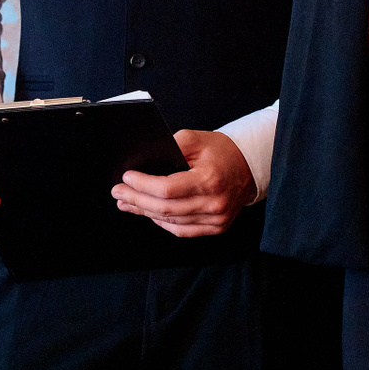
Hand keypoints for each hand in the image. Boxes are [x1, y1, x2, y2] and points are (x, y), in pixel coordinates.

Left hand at [112, 129, 255, 237]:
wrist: (250, 166)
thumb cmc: (222, 151)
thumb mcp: (197, 139)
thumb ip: (171, 146)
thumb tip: (144, 162)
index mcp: (209, 180)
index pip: (167, 189)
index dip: (143, 185)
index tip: (126, 177)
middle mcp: (214, 203)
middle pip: (165, 208)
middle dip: (136, 199)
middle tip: (118, 192)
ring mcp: (216, 219)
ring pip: (170, 221)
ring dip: (145, 212)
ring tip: (127, 203)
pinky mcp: (216, 227)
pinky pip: (181, 230)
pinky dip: (162, 222)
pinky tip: (149, 213)